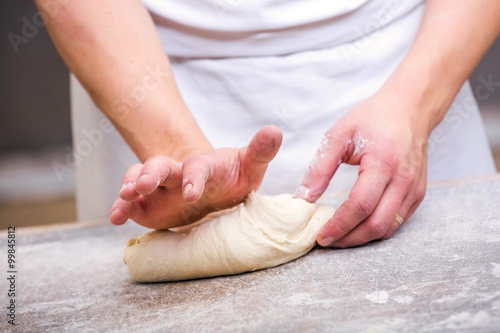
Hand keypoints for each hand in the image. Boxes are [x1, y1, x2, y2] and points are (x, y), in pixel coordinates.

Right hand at [110, 126, 281, 228]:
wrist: (214, 190)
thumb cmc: (232, 177)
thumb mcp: (250, 166)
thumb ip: (260, 151)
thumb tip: (275, 131)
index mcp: (203, 166)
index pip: (197, 167)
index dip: (193, 178)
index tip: (191, 193)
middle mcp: (178, 174)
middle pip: (159, 167)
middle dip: (149, 173)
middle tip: (141, 185)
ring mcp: (161, 189)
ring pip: (139, 180)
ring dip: (130, 186)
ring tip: (124, 197)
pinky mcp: (150, 205)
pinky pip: (133, 205)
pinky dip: (122, 209)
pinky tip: (116, 217)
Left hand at [295, 91, 428, 247]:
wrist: (409, 109)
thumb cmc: (372, 118)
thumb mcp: (338, 134)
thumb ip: (320, 167)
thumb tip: (303, 197)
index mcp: (383, 162)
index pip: (360, 205)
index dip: (339, 225)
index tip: (320, 236)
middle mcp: (403, 179)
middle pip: (377, 225)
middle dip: (349, 239)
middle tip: (327, 241)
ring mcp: (414, 189)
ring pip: (388, 229)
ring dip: (362, 239)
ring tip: (339, 236)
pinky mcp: (417, 194)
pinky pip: (397, 222)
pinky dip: (376, 230)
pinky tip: (357, 226)